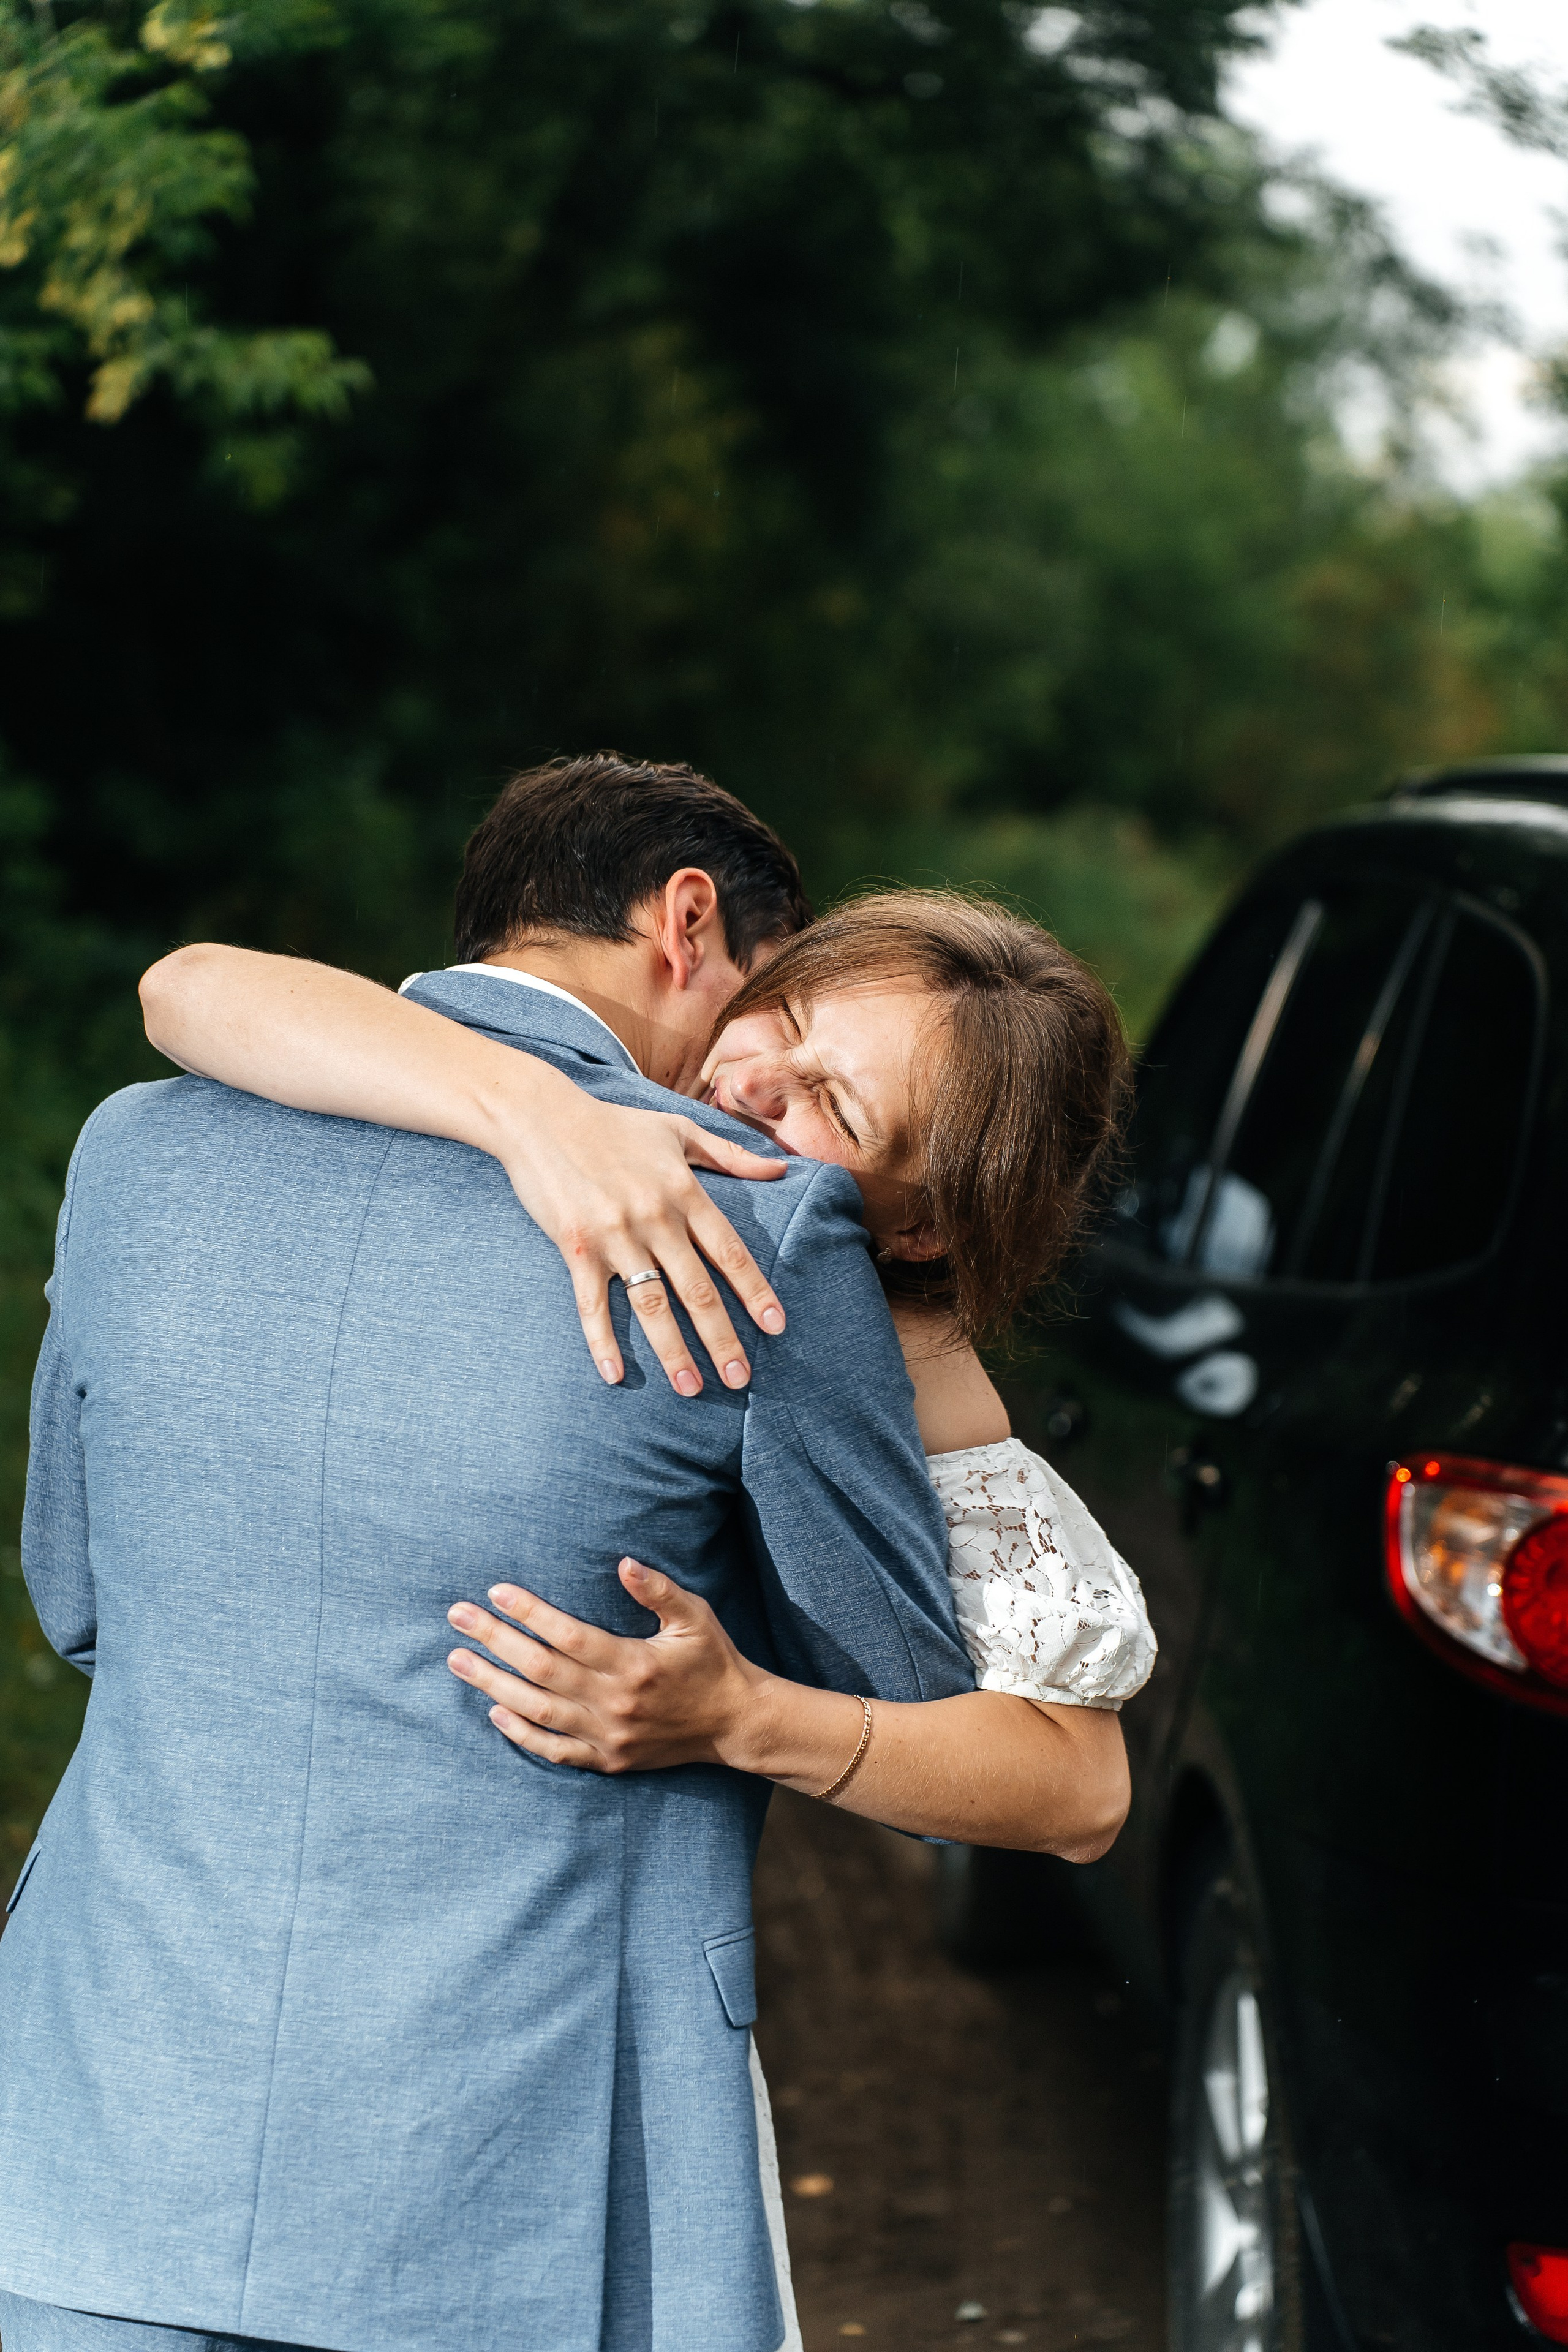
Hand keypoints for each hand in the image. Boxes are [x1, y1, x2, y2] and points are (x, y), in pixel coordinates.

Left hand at [445, 1560, 768, 1772]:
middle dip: (495, 1641)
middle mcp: (615, 1701)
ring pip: (538, 1710)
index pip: (568, 1636)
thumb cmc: (712, 1662)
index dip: (530, 1613)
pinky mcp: (607, 1760)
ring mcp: (608, 1735)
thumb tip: (623, 1562)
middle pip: (541, 1670)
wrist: (734, 1723)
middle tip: (458, 1617)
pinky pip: (554, 1750)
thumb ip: (658, 1590)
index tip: (496, 1591)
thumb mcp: (695, 1617)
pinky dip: (521, 1734)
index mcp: (634, 1663)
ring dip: (493, 1684)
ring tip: (458, 1661)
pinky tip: (493, 1711)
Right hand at [487, 1086, 788, 1396]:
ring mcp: (615, 1235)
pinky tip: (614, 1375)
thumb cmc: (613, 1124)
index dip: (755, 1291)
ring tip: (691, 1388)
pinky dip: (602, 1341)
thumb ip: (731, 1154)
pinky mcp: (576, 1247)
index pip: (730, 1251)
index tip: (776, 1327)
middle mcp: (655, 1218)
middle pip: (697, 1289)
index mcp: (684, 1192)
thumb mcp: (678, 1129)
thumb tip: (782, 1168)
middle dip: (721, 1337)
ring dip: (673, 1350)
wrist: (540, 1116)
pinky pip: (593, 1303)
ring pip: (651, 1304)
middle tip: (740, 1378)